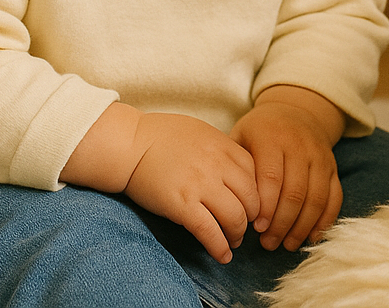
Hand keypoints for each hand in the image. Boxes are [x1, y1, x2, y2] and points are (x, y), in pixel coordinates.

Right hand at [62, 104, 259, 264]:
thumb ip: (223, 150)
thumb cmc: (162, 136)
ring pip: (234, 218)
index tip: (253, 206)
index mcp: (224, 146)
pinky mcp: (182, 205)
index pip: (256, 175)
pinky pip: (209, 232)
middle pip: (251, 199)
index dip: (258, 195)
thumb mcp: (202, 132)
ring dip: (237, 235)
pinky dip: (219, 247)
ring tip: (234, 242)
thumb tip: (237, 172)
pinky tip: (223, 256)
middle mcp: (217, 165)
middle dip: (252, 218)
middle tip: (245, 227)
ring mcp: (200, 186)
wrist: (130, 144)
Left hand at [230, 86, 344, 250]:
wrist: (296, 110)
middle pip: (295, 192)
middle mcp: (300, 146)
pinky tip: (311, 237)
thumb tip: (229, 203)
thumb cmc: (260, 131)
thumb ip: (236, 166)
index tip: (255, 228)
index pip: (271, 177)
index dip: (265, 206)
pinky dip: (324, 221)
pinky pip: (334, 197)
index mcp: (272, 138)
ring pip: (316, 198)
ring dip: (302, 227)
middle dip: (281, 223)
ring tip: (286, 245)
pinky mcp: (333, 168)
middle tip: (268, 243)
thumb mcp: (241, 136)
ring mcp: (320, 157)